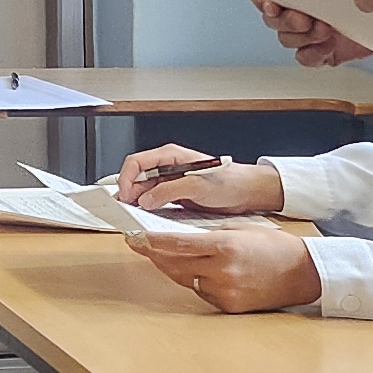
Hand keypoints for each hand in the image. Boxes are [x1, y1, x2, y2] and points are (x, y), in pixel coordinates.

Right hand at [119, 146, 287, 214]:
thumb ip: (169, 191)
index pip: (136, 163)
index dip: (126, 178)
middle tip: (127, 209)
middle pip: (137, 177)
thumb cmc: (229, 181)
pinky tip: (150, 216)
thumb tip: (145, 199)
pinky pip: (155, 200)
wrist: (248, 192)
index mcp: (170, 156)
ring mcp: (171, 181)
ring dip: (138, 201)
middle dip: (129, 192)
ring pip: (144, 190)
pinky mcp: (176, 195)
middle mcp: (168, 167)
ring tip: (136, 214)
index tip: (124, 195)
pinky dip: (149, 208)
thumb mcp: (197, 186)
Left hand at [132, 223, 321, 313]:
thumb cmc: (275, 247)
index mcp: (225, 247)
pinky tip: (198, 271)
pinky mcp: (229, 306)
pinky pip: (202, 292)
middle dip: (155, 254)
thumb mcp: (240, 229)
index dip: (152, 241)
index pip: (177, 244)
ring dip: (174, 268)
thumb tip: (178, 238)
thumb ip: (208, 234)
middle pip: (175, 264)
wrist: (303, 273)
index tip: (134, 236)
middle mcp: (222, 271)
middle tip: (139, 244)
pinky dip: (196, 281)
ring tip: (164, 255)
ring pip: (186, 279)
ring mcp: (225, 291)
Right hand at [254, 0, 369, 67]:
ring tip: (324, 29)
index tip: (271, 3)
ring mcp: (307, 33)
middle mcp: (299, 10)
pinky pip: (305, 57)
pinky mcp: (321, 52)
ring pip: (286, 38)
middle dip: (285, 20)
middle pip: (273, 18)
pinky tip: (327, 46)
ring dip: (302, 36)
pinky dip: (313, 53)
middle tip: (303, 18)